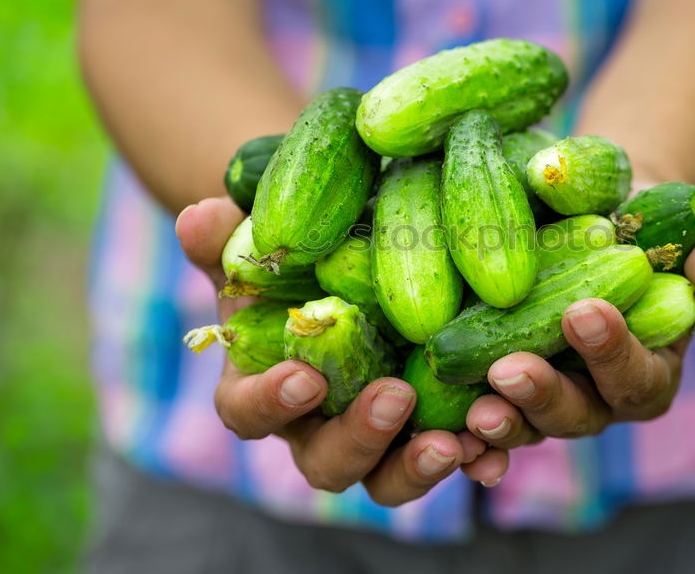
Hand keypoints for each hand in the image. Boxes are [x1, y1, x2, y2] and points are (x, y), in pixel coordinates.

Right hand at [175, 197, 507, 504]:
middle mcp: (317, 427)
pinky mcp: (427, 430)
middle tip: (395, 398)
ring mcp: (376, 436)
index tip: (303, 379)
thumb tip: (198, 216)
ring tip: (459, 440)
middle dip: (360, 438)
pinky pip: (448, 456)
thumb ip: (227, 237)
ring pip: (389, 477)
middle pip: (327, 462)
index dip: (270, 403)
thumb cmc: (292, 261)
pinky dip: (473, 458)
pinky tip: (497, 446)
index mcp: (264, 388)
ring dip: (420, 465)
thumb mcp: (261, 244)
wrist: (345, 264)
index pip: (249, 412)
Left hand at [464, 210, 694, 447]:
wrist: (596, 218)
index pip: (637, 376)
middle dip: (544, 397)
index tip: (585, 310)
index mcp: (648, 370)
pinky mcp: (497, 386)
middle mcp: (597, 398)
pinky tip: (437, 425)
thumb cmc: (652, 224)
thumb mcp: (694, 231)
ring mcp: (543, 397)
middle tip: (511, 370)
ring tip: (471, 410)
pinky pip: (480, 419)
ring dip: (498, 421)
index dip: (614, 352)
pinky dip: (461, 429)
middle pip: (575, 415)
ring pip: (523, 426)